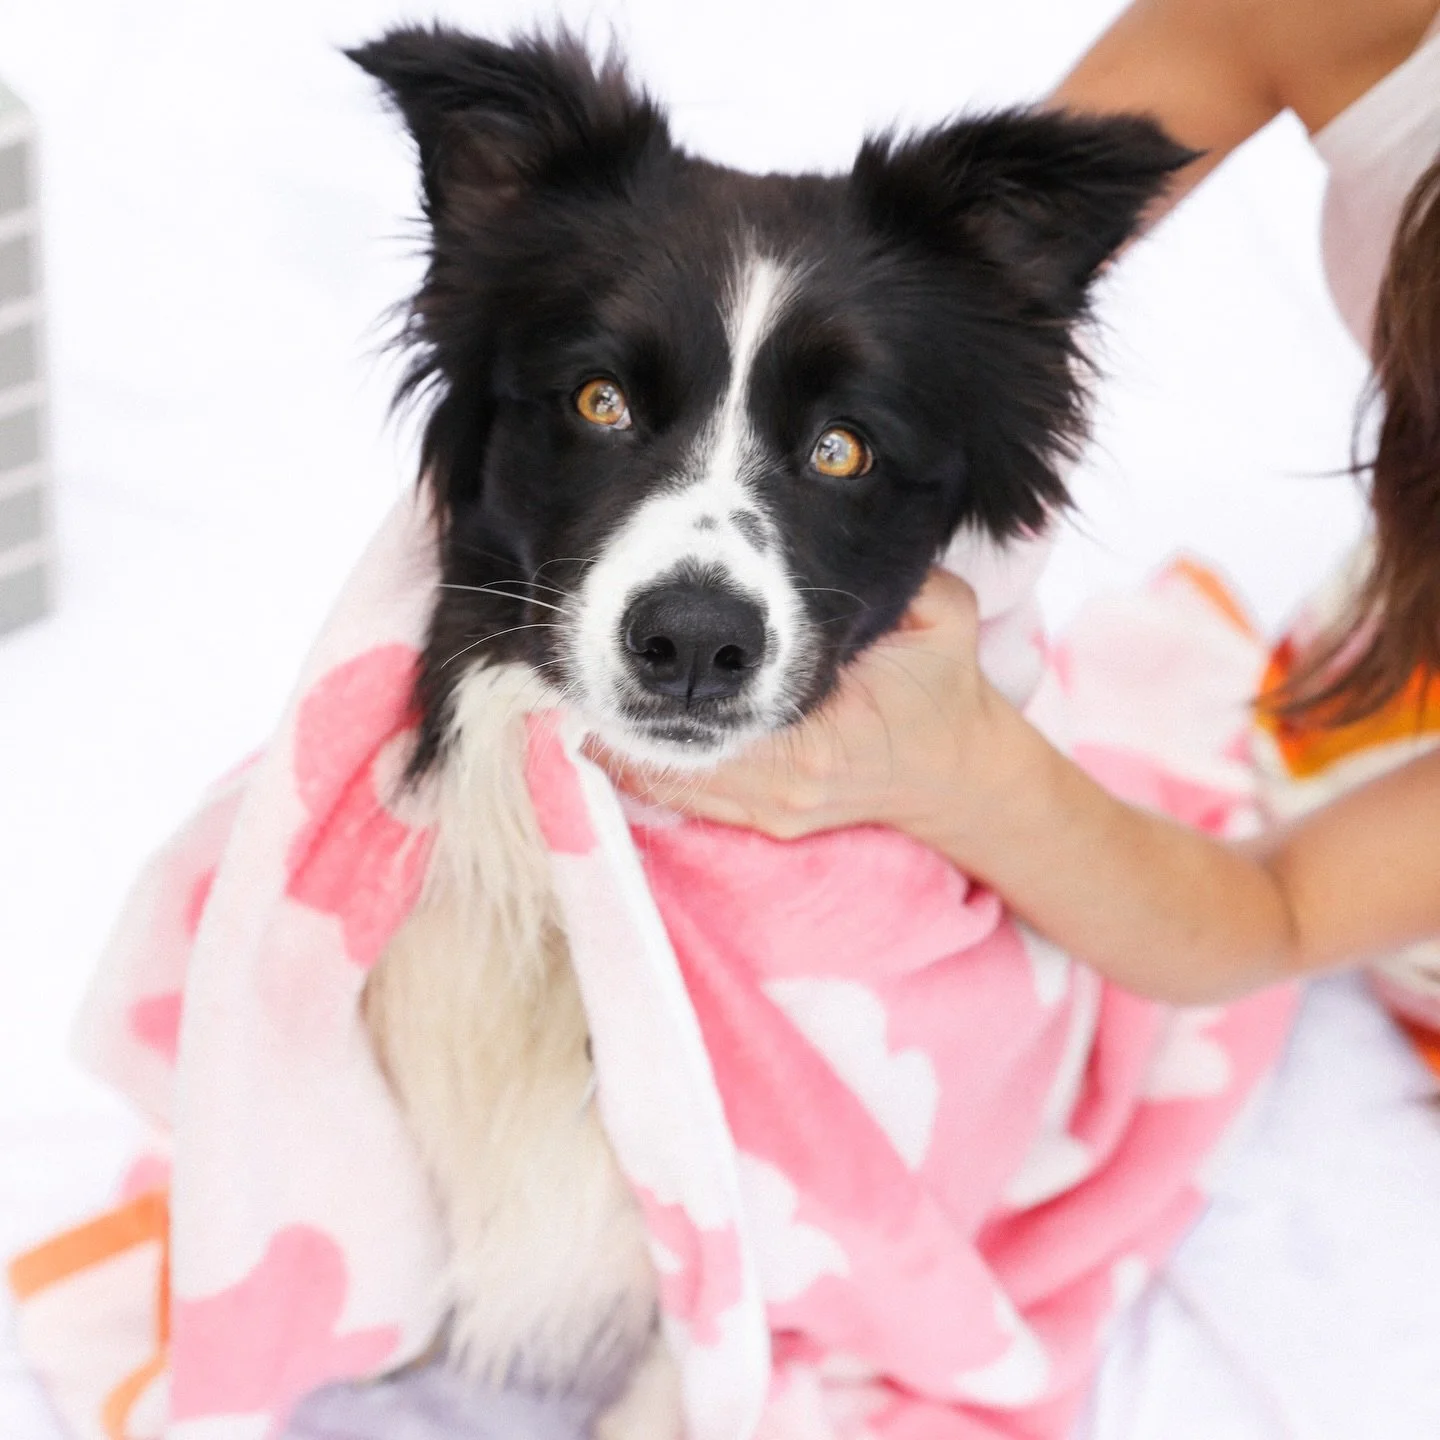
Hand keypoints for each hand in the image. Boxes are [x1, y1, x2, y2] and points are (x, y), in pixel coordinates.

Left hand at [591, 568, 1008, 843]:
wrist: (960, 776)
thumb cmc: (946, 691)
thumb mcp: (941, 616)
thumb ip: (895, 574)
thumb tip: (849, 512)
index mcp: (817, 737)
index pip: (712, 711)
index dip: (652, 680)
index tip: (604, 639)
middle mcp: (782, 785)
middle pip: (675, 753)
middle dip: (622, 710)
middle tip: (567, 663)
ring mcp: (770, 813)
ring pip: (671, 784)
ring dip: (622, 745)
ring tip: (574, 697)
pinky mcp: (765, 825)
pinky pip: (688, 803)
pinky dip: (646, 771)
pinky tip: (607, 738)